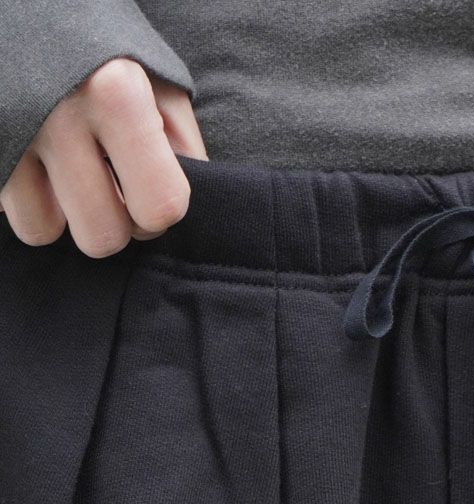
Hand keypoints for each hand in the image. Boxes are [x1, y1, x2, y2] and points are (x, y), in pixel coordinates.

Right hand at [0, 57, 207, 256]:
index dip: (160, 212)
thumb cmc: (98, 42)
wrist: (21, 4)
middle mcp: (60, 115)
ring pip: (45, 232)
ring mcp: (11, 131)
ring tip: (69, 176)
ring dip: (61, 215)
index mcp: (118, 94)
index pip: (160, 207)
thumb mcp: (154, 73)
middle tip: (110, 188)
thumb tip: (182, 202)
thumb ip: (180, 140)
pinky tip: (34, 170)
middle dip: (113, 223)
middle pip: (102, 237)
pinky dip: (23, 200)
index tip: (150, 188)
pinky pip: (5, 210)